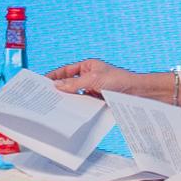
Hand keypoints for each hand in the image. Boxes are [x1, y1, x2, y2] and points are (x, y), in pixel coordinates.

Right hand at [47, 60, 180, 101]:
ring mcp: (93, 90)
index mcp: (87, 66)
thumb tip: (57, 86)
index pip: (66, 71)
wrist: (138, 94)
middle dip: (58, 90)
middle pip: (69, 84)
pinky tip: (69, 113)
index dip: (54, 76)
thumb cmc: (119, 80)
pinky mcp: (98, 101)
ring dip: (67, 100)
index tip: (42, 82)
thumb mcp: (93, 79)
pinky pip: (83, 104)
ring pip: (76, 95)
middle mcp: (89, 77)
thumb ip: (74, 84)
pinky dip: (77, 108)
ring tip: (54, 108)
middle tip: (45, 97)